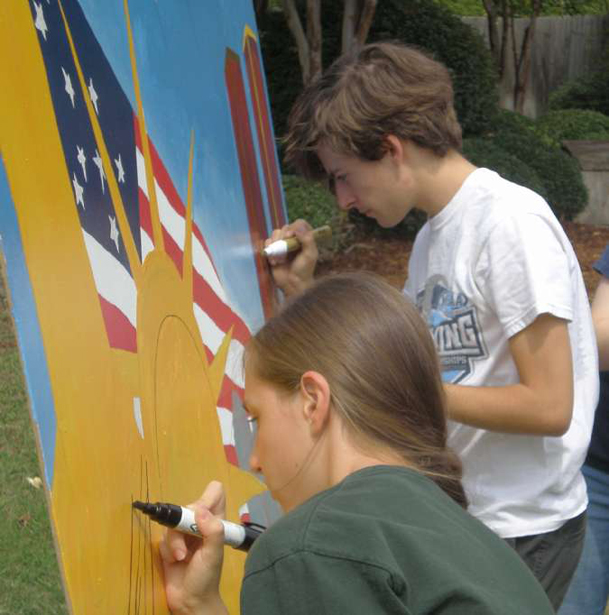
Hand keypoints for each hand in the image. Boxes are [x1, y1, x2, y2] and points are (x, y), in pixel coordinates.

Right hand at [159, 481, 228, 614]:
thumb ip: (212, 530)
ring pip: (173, 522)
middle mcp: (200, 524)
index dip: (207, 497)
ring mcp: (184, 534)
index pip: (215, 492)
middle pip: (189, 506)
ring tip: (181, 558)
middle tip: (189, 543)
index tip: (201, 514)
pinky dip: (168, 549)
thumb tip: (200, 509)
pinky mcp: (170, 544)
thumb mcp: (214, 554)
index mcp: (216, 521)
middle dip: (185, 525)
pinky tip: (174, 561)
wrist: (190, 601)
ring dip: (175, 542)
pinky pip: (163, 536)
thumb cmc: (207, 577)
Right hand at [265, 219, 317, 297]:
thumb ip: (307, 239)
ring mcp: (283, 244)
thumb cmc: (304, 270)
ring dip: (276, 244)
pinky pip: (267, 244)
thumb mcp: (310, 255)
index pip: (299, 224)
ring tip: (280, 258)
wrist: (293, 284)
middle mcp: (293, 239)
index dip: (294, 227)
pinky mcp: (273, 251)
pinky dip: (269, 251)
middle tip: (284, 245)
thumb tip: (299, 227)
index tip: (291, 235)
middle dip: (283, 236)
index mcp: (304, 238)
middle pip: (285, 227)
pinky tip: (275, 262)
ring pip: (275, 234)